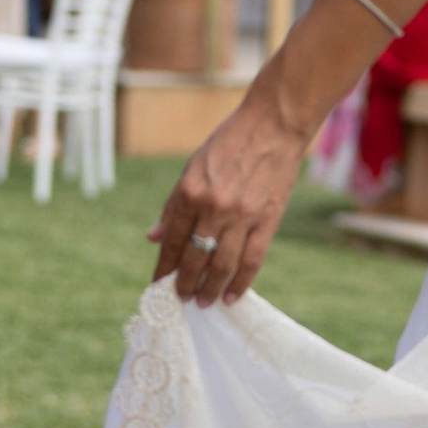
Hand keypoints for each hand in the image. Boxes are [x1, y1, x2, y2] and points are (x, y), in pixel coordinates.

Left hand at [149, 93, 311, 305]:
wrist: (273, 125)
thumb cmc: (229, 143)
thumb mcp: (192, 167)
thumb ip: (173, 205)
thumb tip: (154, 237)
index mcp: (190, 192)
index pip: (171, 240)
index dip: (163, 267)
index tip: (158, 284)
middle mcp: (213, 207)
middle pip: (194, 258)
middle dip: (184, 283)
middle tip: (181, 298)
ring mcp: (242, 216)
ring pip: (222, 265)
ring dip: (210, 289)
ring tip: (203, 301)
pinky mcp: (267, 220)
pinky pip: (252, 261)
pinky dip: (240, 283)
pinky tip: (232, 296)